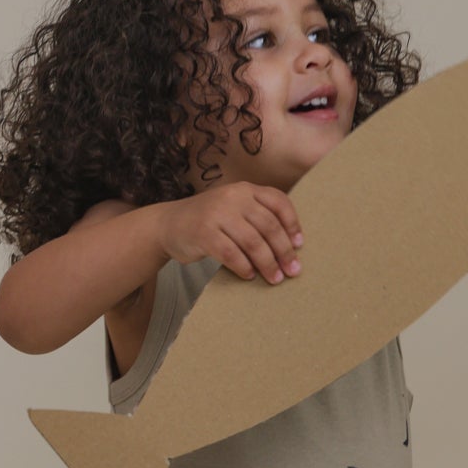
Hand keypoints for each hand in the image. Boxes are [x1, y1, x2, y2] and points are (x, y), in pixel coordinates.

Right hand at [159, 183, 303, 284]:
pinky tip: (249, 275)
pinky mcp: (204, 233)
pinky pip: (232, 254)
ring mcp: (218, 214)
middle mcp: (233, 197)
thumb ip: (256, 217)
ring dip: (268, 263)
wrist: (168, 224)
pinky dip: (244, 268)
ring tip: (275, 278)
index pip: (278, 202)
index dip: (292, 224)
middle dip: (284, 251)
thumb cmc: (209, 222)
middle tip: (293, 270)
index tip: (299, 245)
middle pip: (269, 226)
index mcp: (245, 189)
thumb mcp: (233, 209)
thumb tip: (290, 246)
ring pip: (253, 242)